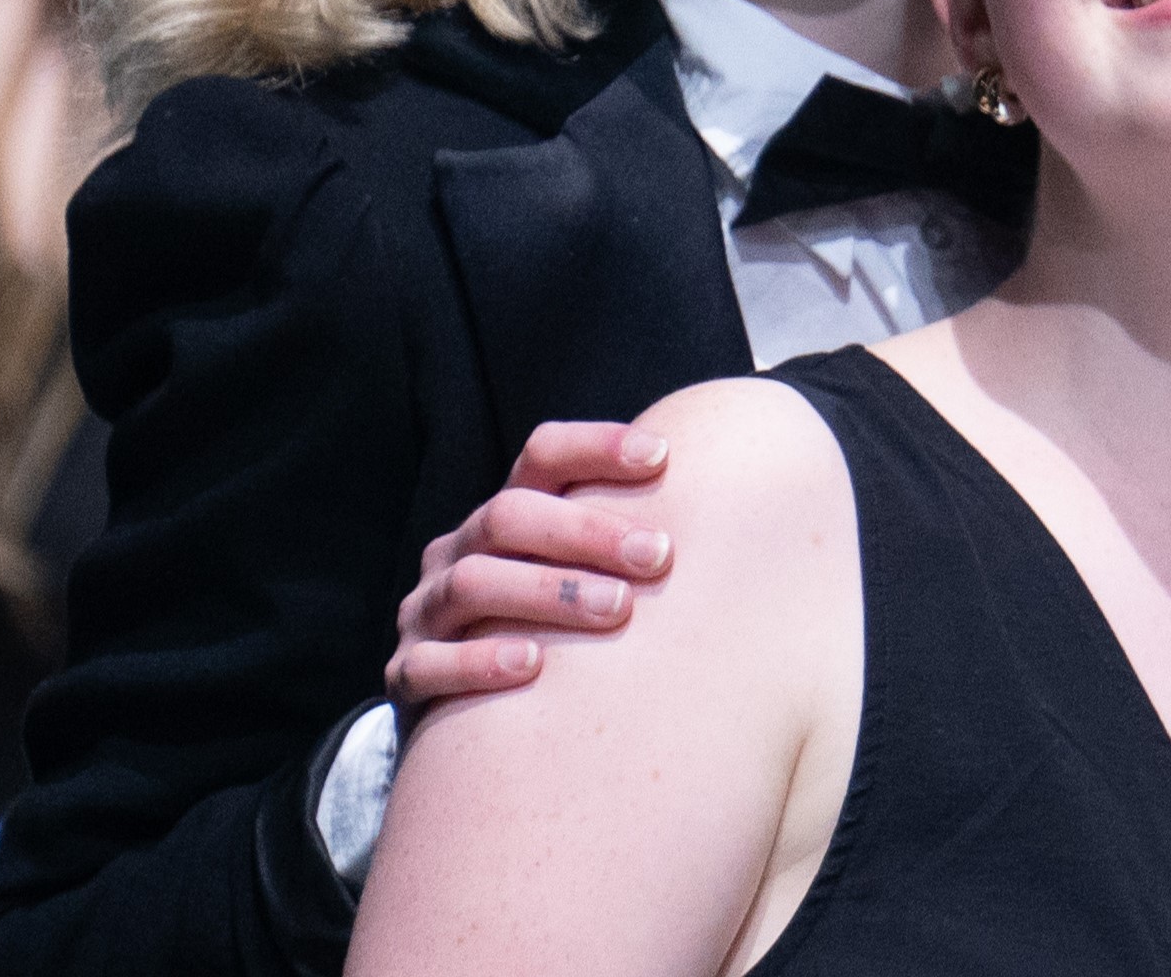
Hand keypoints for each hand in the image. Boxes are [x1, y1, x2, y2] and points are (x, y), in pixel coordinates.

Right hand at [385, 418, 672, 715]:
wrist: (481, 722)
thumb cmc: (567, 632)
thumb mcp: (594, 576)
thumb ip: (643, 545)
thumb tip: (764, 509)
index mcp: (507, 517)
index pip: (541, 455)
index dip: (598, 448)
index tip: (665, 456)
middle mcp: (460, 553)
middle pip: (510, 516)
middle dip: (587, 531)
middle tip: (660, 557)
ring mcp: (427, 613)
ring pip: (473, 584)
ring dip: (548, 592)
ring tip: (617, 612)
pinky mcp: (407, 675)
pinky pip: (430, 664)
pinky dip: (479, 662)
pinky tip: (533, 667)